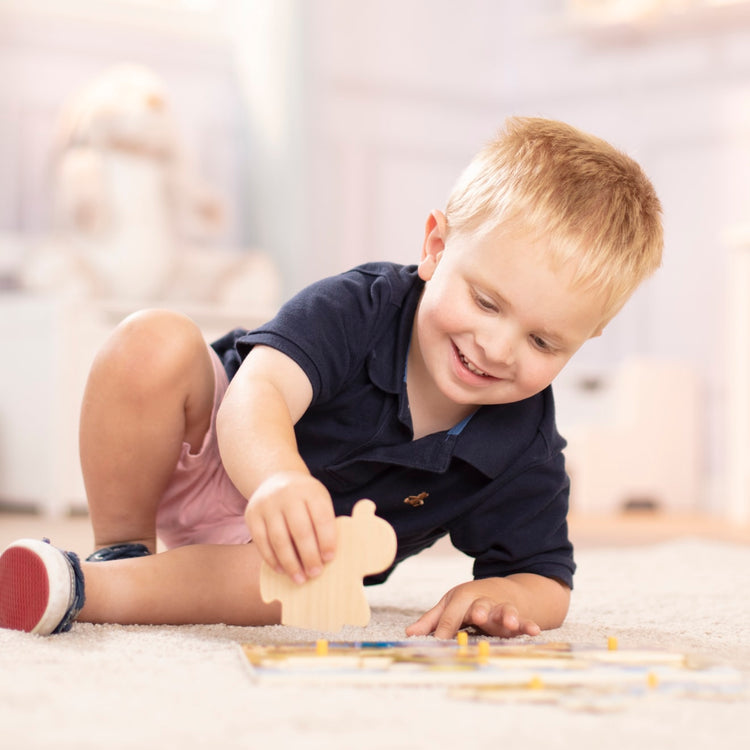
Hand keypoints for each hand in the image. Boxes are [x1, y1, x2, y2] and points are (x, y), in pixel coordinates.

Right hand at [245, 471, 335, 583]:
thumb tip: (326, 558)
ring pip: (279, 539)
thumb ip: (323, 523)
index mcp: (311, 491)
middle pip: (300, 530)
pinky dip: (272, 559)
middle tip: (315, 573)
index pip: (321, 518)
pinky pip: (261, 542)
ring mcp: (267, 504)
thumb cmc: (304, 499)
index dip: (327, 540)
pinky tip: (282, 570)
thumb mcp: (318, 500)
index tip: (329, 558)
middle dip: (309, 556)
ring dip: (290, 563)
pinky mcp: (252, 514)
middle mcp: (288, 495)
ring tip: (299, 578)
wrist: (276, 479)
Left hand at [405, 578, 541, 639]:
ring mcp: (500, 609)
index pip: (451, 614)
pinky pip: (524, 620)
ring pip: (503, 610)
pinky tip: (535, 631)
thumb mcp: (450, 606)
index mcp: (463, 599)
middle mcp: (482, 603)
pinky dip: (528, 625)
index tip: (439, 643)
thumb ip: (432, 620)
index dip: (445, 628)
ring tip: (510, 623)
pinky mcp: (517, 616)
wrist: (503, 589)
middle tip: (477, 615)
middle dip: (478, 610)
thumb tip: (409, 634)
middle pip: (479, 605)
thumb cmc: (470, 601)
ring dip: (506, 615)